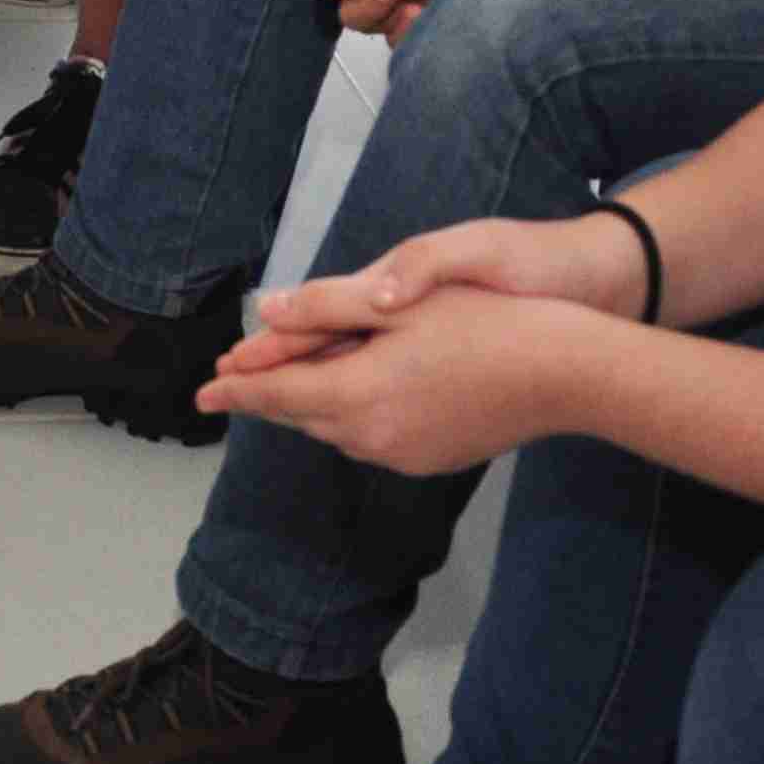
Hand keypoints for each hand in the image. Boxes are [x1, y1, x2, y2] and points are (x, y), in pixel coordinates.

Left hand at [196, 279, 606, 471]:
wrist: (562, 373)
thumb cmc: (485, 324)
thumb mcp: (398, 302)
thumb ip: (324, 309)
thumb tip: (268, 314)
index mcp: (357, 396)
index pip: (275, 396)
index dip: (235, 388)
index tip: (201, 390)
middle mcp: (373, 438)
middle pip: (301, 415)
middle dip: (268, 393)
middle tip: (236, 375)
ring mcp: (403, 456)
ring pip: (334, 428)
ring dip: (312, 401)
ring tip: (294, 374)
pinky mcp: (429, 460)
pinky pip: (369, 437)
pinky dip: (350, 412)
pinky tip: (358, 387)